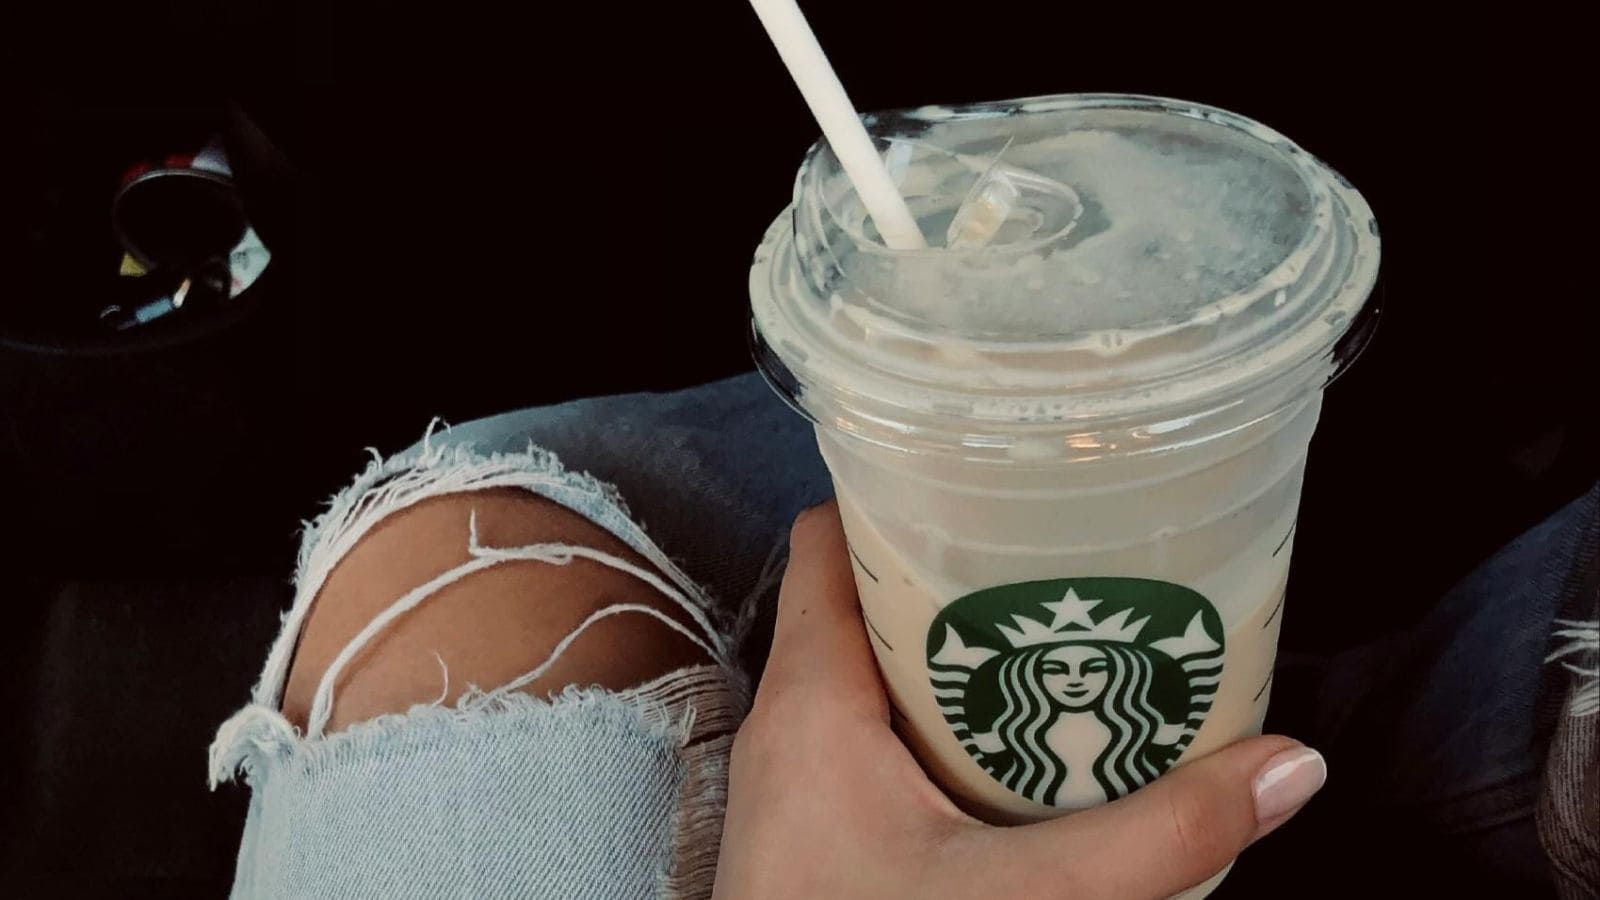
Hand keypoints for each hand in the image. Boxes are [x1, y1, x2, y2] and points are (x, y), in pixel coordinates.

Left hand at [713, 501, 1326, 898]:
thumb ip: (1157, 836)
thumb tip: (1290, 765)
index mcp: (811, 700)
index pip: (832, 538)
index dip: (901, 490)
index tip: (996, 475)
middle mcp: (793, 727)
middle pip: (871, 601)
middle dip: (968, 577)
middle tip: (1073, 562)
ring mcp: (803, 786)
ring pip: (884, 680)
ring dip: (967, 660)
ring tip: (1072, 642)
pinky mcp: (826, 837)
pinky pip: (886, 747)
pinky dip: (954, 733)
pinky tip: (1030, 754)